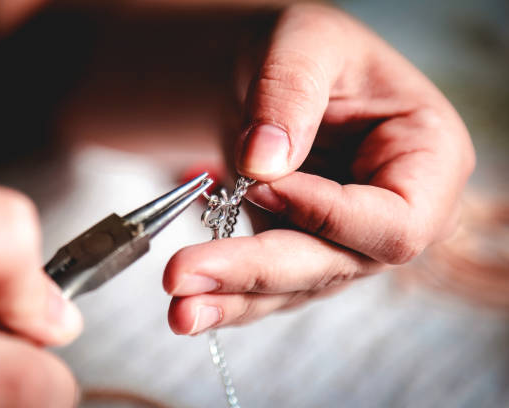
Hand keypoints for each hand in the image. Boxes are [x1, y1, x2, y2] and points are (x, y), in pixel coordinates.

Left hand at [164, 4, 474, 334]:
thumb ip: (289, 93)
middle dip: (259, 271)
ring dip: (235, 297)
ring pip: (296, 285)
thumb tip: (264, 164)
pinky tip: (190, 307)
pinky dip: (229, 296)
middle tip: (186, 276)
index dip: (326, 215)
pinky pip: (271, 286)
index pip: (394, 221)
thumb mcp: (304, 42)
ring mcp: (350, 239)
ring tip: (179, 307)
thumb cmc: (307, 50)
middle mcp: (397, 213)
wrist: (277, 73)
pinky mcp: (306, 251)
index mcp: (429, 158)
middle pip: (337, 264)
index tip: (258, 185)